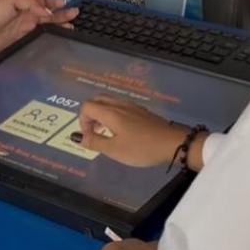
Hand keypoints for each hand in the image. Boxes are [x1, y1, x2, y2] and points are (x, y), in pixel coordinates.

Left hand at [0, 0, 77, 54]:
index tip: (67, 2)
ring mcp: (24, 31)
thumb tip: (47, 14)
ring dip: (58, 27)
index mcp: (24, 4)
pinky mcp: (22, 43)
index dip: (54, 2)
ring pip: (45, 28)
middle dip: (61, 15)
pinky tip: (57, 42)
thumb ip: (31, 4)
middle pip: (48, 16)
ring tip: (72, 28)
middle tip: (76, 15)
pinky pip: (38, 41)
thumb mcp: (11, 1)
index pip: (43, 2)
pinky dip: (48, 41)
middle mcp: (26, 17)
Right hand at [72, 95, 186, 167]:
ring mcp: (132, 106)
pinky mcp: (141, 111)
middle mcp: (120, 105)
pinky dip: (113, 115)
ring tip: (106, 133)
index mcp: (111, 112)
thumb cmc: (141, 148)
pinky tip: (121, 131)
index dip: (82, 121)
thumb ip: (94, 142)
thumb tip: (76, 137)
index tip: (89, 136)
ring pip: (109, 102)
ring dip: (101, 114)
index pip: (87, 106)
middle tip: (94, 132)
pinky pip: (120, 106)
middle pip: (97, 100)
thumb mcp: (115, 150)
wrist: (173, 143)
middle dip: (90, 115)